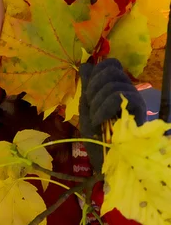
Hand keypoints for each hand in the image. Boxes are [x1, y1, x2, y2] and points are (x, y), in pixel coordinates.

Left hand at [79, 58, 145, 172]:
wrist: (105, 160)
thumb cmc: (96, 137)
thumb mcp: (87, 109)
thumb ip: (87, 87)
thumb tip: (86, 64)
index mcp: (115, 87)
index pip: (110, 64)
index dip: (96, 73)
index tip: (88, 94)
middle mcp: (127, 90)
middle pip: (111, 69)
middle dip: (93, 87)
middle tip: (91, 107)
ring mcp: (134, 99)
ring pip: (113, 83)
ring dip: (96, 102)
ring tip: (96, 119)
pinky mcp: (138, 110)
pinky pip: (119, 96)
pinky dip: (103, 107)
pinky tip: (100, 120)